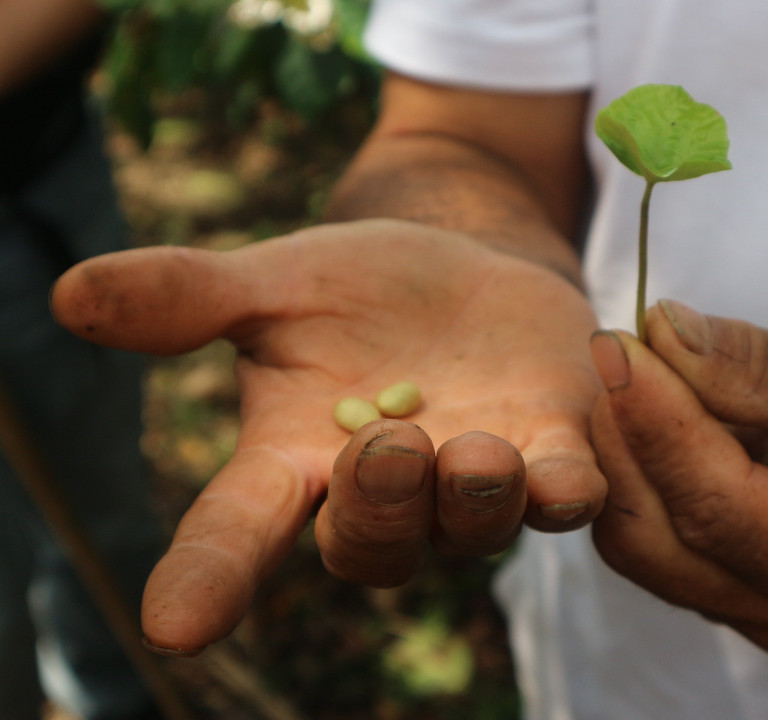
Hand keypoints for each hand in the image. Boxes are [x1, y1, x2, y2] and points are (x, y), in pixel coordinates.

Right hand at [51, 219, 604, 652]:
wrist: (465, 269)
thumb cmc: (357, 290)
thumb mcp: (275, 284)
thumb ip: (190, 298)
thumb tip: (72, 295)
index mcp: (297, 460)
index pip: (237, 533)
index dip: (206, 578)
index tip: (174, 624)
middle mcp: (386, 495)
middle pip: (369, 544)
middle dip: (375, 509)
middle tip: (381, 452)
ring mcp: (473, 482)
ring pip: (472, 529)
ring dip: (475, 500)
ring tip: (477, 453)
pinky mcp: (553, 452)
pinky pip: (566, 494)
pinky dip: (568, 485)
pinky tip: (569, 461)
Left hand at [588, 300, 767, 651]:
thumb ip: (751, 361)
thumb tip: (658, 330)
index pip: (712, 502)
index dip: (654, 418)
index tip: (616, 345)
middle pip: (654, 535)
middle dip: (623, 435)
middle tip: (620, 348)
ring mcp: (747, 610)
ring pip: (633, 539)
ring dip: (618, 451)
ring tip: (640, 374)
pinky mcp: (714, 588)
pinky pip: (641, 535)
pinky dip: (632, 469)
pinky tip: (649, 412)